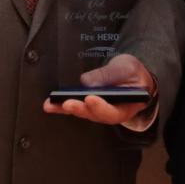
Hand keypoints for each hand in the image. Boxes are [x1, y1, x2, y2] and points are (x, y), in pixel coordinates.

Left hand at [42, 54, 156, 124]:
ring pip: (83, 112)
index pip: (113, 111)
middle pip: (94, 115)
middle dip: (79, 109)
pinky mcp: (89, 105)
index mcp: (126, 106)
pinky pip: (77, 106)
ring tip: (52, 104)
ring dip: (66, 109)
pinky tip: (50, 104)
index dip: (101, 107)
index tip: (90, 99)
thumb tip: (86, 81)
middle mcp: (111, 112)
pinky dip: (62, 106)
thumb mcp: (126, 68)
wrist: (134, 75)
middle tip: (67, 103)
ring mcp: (99, 110)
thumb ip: (109, 74)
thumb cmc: (133, 73)